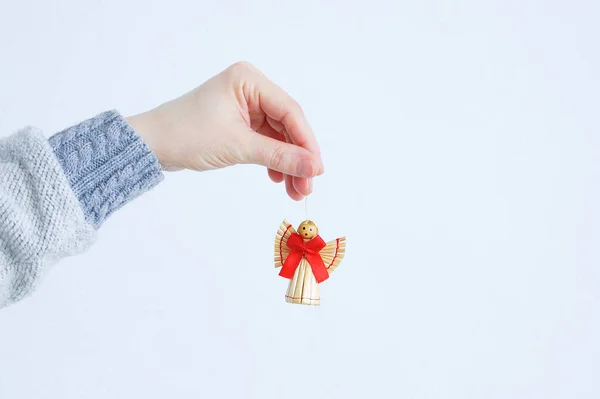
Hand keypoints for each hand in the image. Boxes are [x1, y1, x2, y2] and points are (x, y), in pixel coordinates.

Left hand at [126, 61, 323, 199]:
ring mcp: (245, 105)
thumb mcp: (238, 146)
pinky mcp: (240, 121)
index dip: (306, 142)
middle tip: (306, 186)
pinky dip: (272, 160)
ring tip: (294, 190)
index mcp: (249, 80)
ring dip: (287, 163)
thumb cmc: (186, 135)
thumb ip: (279, 156)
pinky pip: (265, 141)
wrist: (151, 144)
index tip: (317, 169)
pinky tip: (278, 178)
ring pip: (278, 136)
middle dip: (297, 157)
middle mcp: (250, 88)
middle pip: (287, 125)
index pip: (290, 111)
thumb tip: (312, 168)